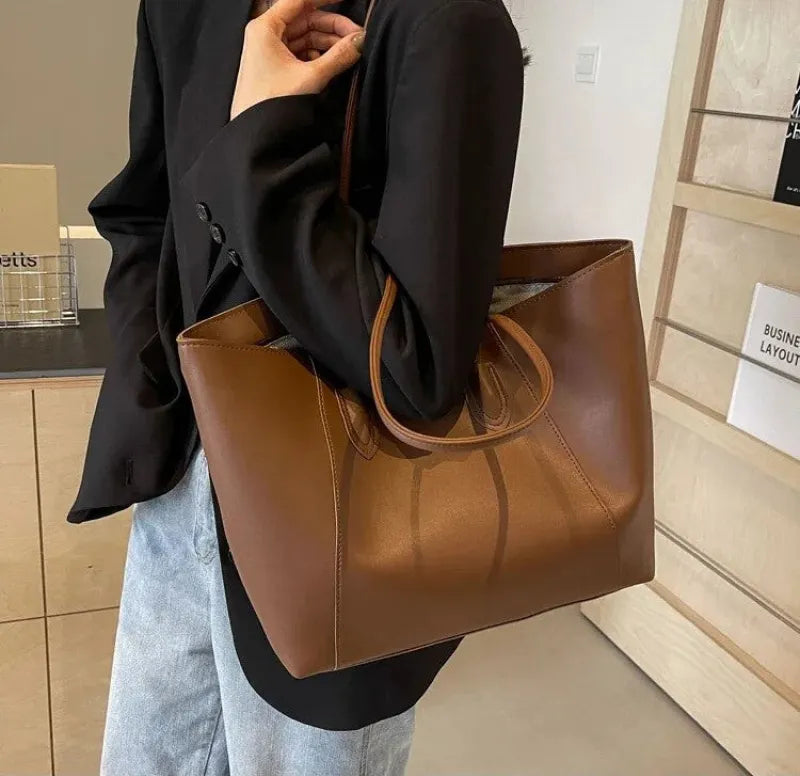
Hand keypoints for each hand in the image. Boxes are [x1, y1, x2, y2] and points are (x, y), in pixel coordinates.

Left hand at [231, 0, 364, 119]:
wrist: (255, 136)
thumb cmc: (271, 105)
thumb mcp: (311, 77)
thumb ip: (339, 57)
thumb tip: (360, 41)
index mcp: (266, 27)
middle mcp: (265, 35)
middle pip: (306, 19)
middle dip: (333, 26)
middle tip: (357, 36)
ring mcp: (270, 51)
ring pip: (306, 37)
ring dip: (329, 42)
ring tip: (351, 51)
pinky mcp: (276, 68)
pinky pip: (301, 53)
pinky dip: (319, 55)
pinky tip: (335, 62)